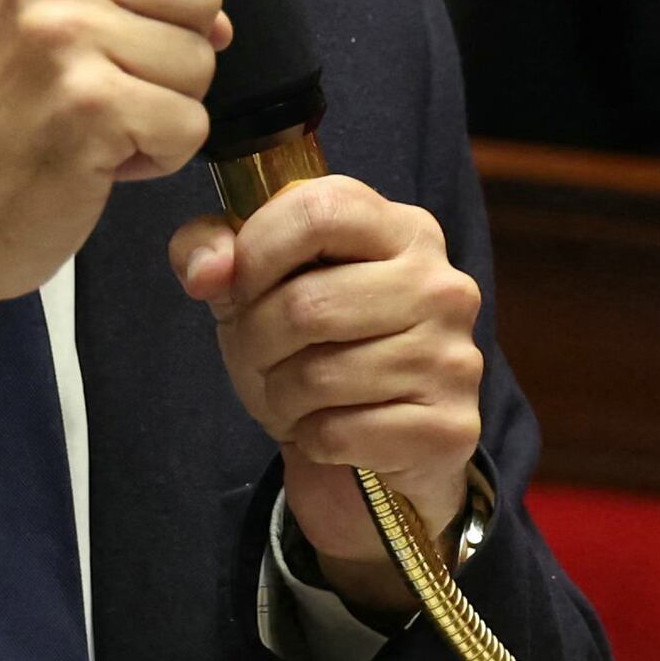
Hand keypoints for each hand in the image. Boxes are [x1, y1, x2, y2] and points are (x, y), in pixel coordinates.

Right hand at [0, 0, 290, 411]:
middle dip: (177, 56)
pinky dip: (161, 155)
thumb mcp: (65, 33)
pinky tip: (102, 159)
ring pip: (202, 62)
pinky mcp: (87, 101)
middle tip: (104, 92)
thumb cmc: (21, 125)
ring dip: (168, 111)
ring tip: (98, 126)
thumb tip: (217, 21)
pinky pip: (188, 123)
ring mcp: (65, 33)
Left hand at [168, 175, 480, 617]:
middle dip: (258, 340)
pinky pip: (339, 433)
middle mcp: (442, 286)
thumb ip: (214, 249)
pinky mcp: (450, 426)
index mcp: (403, 231)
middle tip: (262, 357)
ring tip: (295, 395)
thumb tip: (206, 272)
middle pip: (308, 304)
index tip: (243, 286)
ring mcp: (452, 357)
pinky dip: (312, 439)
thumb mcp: (257, 285)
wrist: (374, 449)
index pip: (319, 210)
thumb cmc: (316, 348)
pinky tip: (328, 430)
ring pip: (319, 376)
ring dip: (281, 396)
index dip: (258, 252)